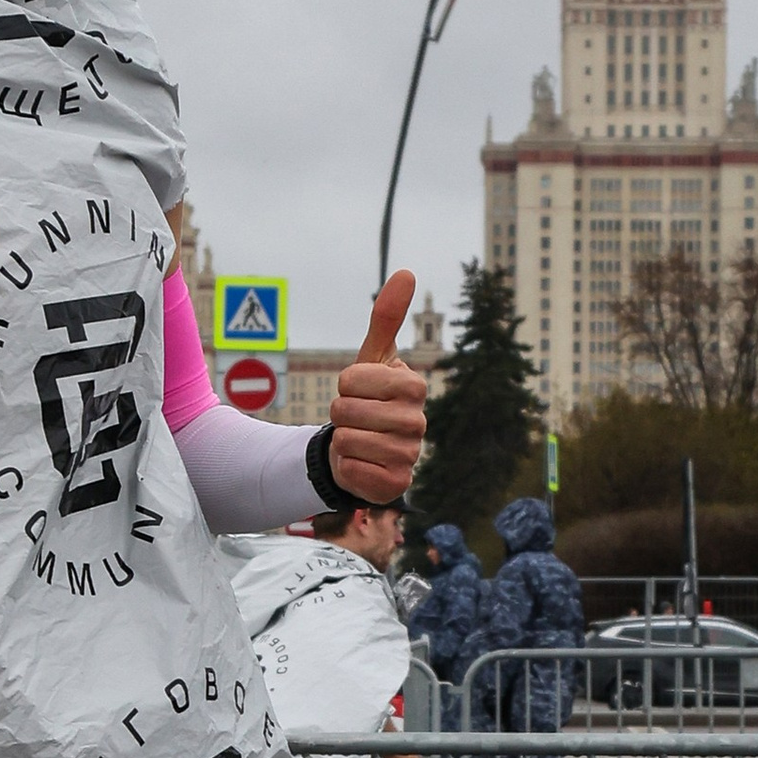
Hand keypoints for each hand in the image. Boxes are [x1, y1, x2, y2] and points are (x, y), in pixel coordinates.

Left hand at [328, 270, 427, 500]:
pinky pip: (353, 471)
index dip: (345, 384)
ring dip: (342, 442)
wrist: (362, 448)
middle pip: (345, 411)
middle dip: (339, 414)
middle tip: (356, 418)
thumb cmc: (369, 398)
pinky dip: (348, 468)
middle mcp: (418, 422)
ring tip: (359, 440)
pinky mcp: (396, 485)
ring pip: (346, 441)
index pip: (351, 379)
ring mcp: (410, 456)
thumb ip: (386, 317)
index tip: (359, 390)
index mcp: (413, 386)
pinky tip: (362, 465)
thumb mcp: (373, 357)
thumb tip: (406, 272)